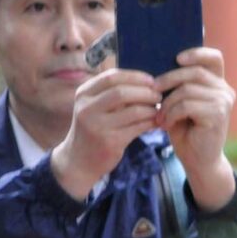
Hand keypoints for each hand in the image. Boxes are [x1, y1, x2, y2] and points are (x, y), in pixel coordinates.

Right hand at [51, 69, 160, 200]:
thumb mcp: (92, 106)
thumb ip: (111, 92)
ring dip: (151, 108)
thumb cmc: (91, 129)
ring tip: (158, 108)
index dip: (135, 76)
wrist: (78, 161)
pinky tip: (156, 121)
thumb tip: (145, 80)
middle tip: (158, 95)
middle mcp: (87, 109)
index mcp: (83, 94)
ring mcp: (98, 126)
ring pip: (133, 111)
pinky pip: (137, 127)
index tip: (150, 80)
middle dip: (145, 92)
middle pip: (122, 92)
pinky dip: (150, 122)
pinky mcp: (110, 142)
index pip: (111, 77)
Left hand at [154, 47, 235, 211]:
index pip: (214, 57)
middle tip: (152, 91)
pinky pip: (187, 105)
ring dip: (167, 102)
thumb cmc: (186, 130)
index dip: (196, 52)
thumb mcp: (179, 103)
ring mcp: (223, 102)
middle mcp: (225, 90)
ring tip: (159, 115)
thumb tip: (157, 64)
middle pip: (195, 71)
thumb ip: (177, 84)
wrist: (198, 161)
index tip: (177, 58)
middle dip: (169, 79)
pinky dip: (171, 113)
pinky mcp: (218, 115)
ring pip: (187, 89)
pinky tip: (166, 123)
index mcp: (217, 83)